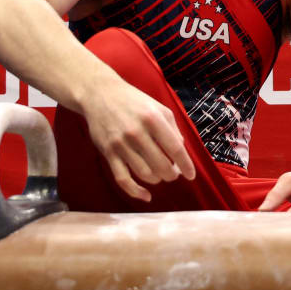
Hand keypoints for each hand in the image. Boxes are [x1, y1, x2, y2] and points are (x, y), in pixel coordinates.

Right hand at [81, 83, 196, 201]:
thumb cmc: (133, 101)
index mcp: (153, 119)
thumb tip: (181, 152)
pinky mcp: (109, 153)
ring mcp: (121, 144)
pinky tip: (146, 195)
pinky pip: (123, 179)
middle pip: (162, 165)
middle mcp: (137, 132)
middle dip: (172, 174)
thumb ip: (172, 129)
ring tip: (160, 174)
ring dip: (157, 179)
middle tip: (173, 172)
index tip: (191, 175)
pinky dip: (136, 191)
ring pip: (145, 174)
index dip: (186, 165)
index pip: (175, 149)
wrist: (99, 94)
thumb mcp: (158, 108)